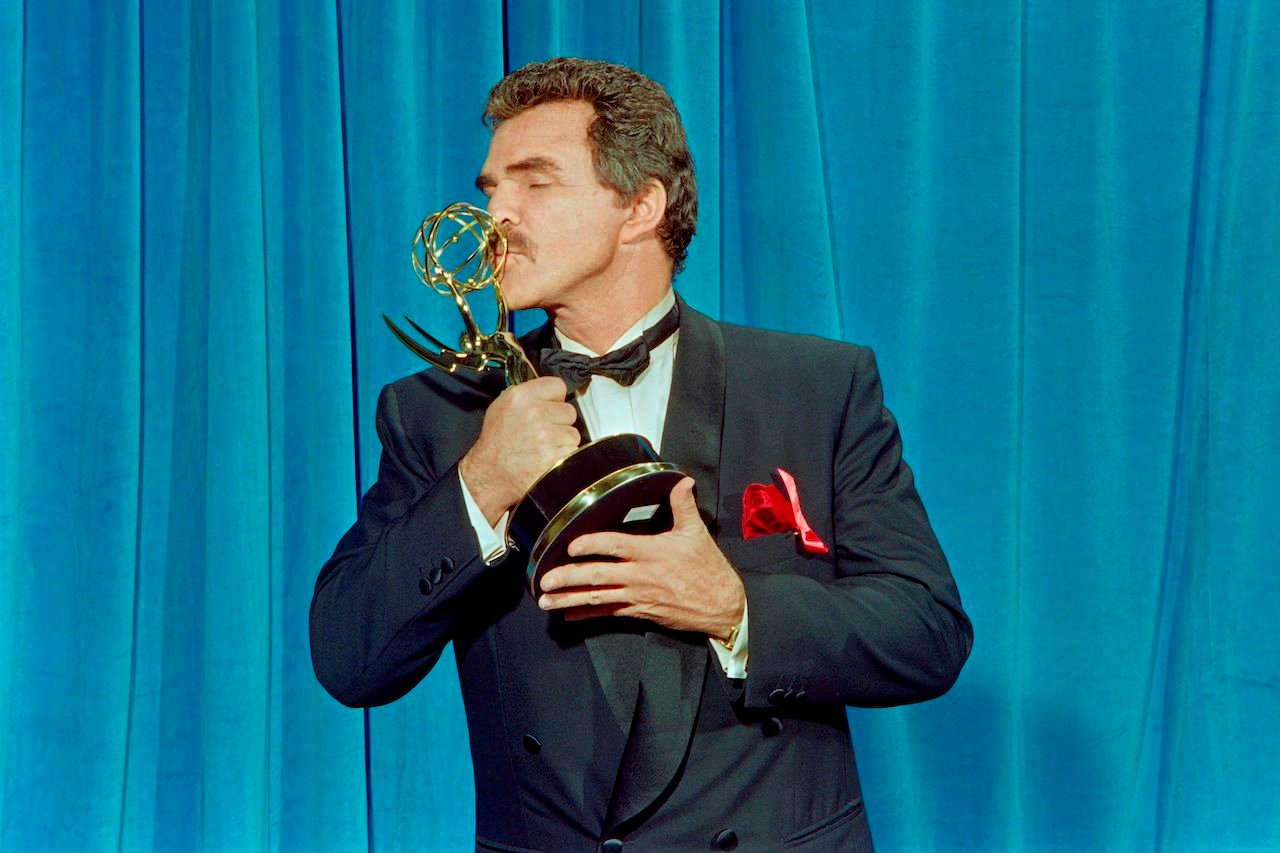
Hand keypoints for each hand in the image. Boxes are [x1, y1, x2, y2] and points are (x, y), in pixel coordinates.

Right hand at [460, 377, 579, 523]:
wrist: (490, 475)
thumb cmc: (495, 443)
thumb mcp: (500, 408)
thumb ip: (526, 395)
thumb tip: (547, 391)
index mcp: (521, 397)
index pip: (558, 386)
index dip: (555, 398)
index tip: (551, 407)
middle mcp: (534, 413)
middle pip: (569, 411)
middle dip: (559, 422)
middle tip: (543, 433)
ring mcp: (546, 436)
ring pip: (573, 433)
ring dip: (562, 442)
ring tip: (543, 448)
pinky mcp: (555, 456)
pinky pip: (573, 451)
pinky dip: (564, 457)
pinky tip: (547, 459)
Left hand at [537, 478, 745, 639]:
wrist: (721, 606)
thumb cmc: (708, 568)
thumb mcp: (697, 533)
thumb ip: (683, 505)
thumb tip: (682, 481)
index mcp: (651, 552)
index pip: (615, 545)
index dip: (592, 544)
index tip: (571, 545)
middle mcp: (640, 575)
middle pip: (598, 576)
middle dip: (568, 578)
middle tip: (544, 580)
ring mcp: (637, 596)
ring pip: (597, 598)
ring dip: (569, 599)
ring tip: (545, 600)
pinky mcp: (639, 611)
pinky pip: (608, 613)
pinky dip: (587, 614)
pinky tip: (568, 614)